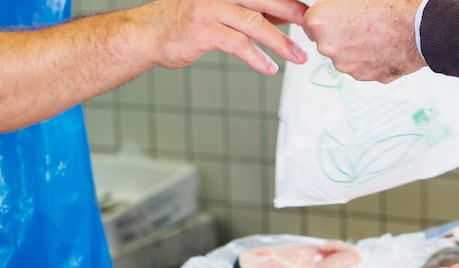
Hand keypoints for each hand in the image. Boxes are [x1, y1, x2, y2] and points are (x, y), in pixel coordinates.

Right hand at [136, 0, 309, 74]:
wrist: (146, 34)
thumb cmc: (184, 23)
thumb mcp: (219, 10)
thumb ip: (249, 11)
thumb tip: (284, 16)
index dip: (287, 1)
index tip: (307, 12)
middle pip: (265, 0)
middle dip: (292, 12)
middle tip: (311, 26)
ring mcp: (211, 9)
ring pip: (255, 23)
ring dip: (281, 42)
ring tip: (298, 57)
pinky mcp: (204, 30)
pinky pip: (238, 44)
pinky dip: (257, 58)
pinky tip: (269, 69)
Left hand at [303, 0, 424, 82]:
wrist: (420, 28)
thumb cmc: (391, 5)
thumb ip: (338, 2)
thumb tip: (338, 4)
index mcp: (320, 22)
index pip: (308, 22)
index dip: (326, 16)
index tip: (338, 13)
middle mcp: (328, 48)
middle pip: (326, 40)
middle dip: (339, 32)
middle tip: (361, 19)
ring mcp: (346, 65)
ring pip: (344, 54)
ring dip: (354, 46)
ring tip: (376, 31)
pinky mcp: (364, 77)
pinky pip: (361, 65)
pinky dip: (368, 57)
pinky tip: (383, 43)